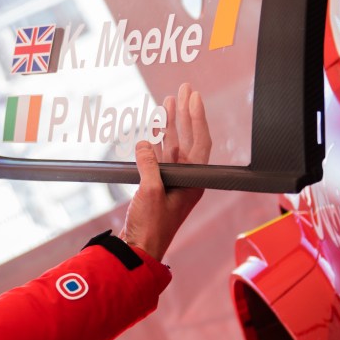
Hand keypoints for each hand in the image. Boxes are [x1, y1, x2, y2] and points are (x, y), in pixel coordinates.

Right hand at [120, 83, 211, 261]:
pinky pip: (159, 157)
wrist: (139, 250)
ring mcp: (172, 182)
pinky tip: (151, 129)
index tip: (192, 96)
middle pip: (189, 139)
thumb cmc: (151, 227)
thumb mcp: (150, 191)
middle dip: (185, 113)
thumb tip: (144, 144)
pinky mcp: (157, 187)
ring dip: (170, 124)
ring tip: (167, 102)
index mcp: (194, 181)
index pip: (200, 141)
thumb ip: (149, 164)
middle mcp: (186, 179)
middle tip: (183, 89)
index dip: (196, 117)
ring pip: (173, 145)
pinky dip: (155, 141)